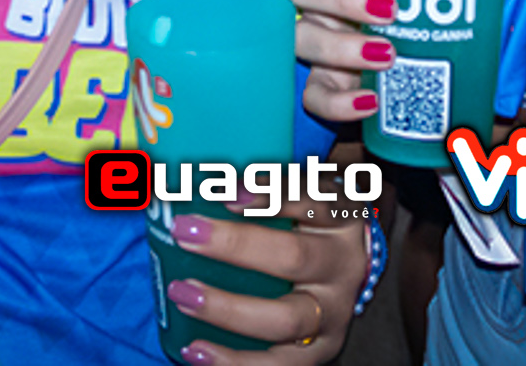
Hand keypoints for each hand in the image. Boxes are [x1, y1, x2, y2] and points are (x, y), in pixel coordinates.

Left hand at [160, 195, 368, 363]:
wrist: (341, 276)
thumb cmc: (307, 227)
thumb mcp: (299, 198)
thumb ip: (259, 185)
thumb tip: (188, 177)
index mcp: (342, 218)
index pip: (312, 199)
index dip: (270, 194)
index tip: (225, 191)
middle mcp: (344, 266)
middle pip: (294, 257)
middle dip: (236, 246)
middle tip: (185, 233)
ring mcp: (334, 313)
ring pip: (286, 318)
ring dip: (227, 308)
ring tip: (182, 293)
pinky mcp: (320, 351)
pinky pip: (278, 364)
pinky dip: (234, 362)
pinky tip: (195, 350)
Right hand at [288, 0, 525, 123]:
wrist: (407, 65)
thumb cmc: (417, 12)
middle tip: (389, 10)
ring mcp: (315, 39)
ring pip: (304, 37)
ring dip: (341, 47)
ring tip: (386, 55)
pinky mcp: (318, 81)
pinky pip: (312, 93)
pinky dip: (337, 101)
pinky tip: (369, 102)